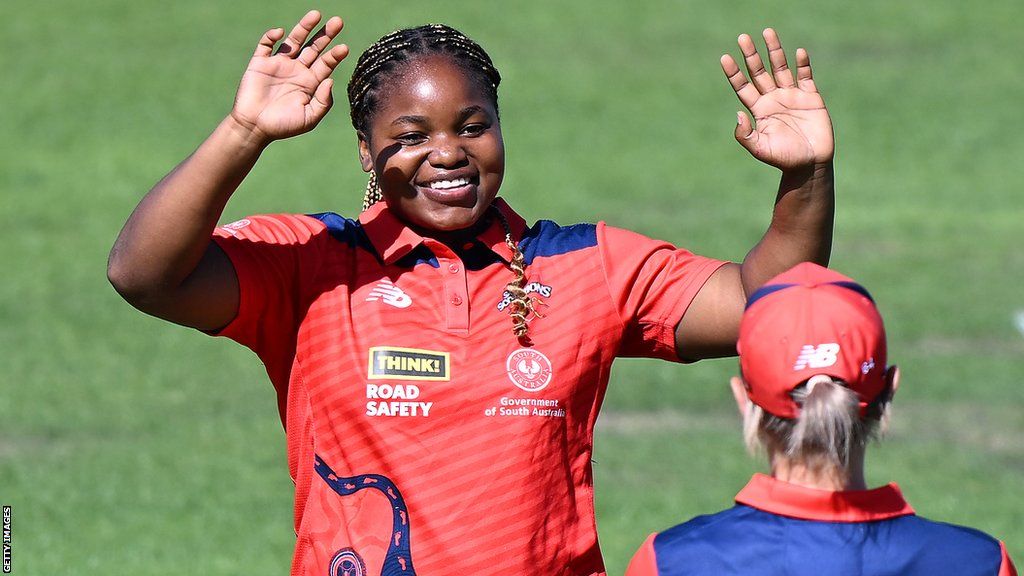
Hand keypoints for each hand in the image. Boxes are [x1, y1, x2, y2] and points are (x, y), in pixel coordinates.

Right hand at [230, 11, 349, 143]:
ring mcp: (278, 64)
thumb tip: (330, 79)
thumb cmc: (283, 126)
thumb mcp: (309, 118)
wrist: (254, 128)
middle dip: (326, 35)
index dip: (335, 55)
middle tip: (338, 21)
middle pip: (314, 47)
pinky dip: (272, 36)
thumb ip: (323, 101)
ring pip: (294, 41)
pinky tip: (281, 32)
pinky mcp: (260, 63)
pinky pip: (266, 44)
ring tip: (316, 14)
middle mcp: (297, 70)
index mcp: (310, 83)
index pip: (326, 64)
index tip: (344, 48)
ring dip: (304, 27)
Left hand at [721, 29, 833, 170]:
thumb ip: (745, 134)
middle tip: (742, 38)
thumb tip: (738, 113)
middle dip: (751, 55)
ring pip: (780, 68)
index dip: (734, 72)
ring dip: (774, 51)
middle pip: (759, 72)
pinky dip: (802, 64)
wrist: (809, 165)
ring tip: (767, 32)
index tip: (725, 57)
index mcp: (759, 110)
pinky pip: (805, 76)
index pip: (743, 86)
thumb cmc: (782, 159)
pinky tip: (798, 52)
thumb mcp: (759, 149)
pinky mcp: (810, 97)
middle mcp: (773, 99)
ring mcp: (791, 96)